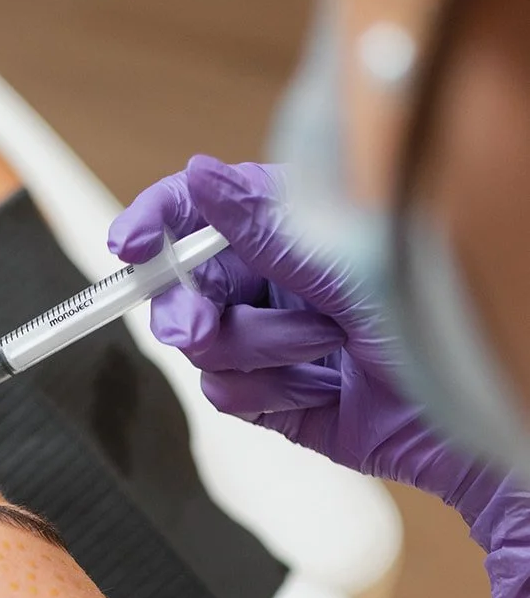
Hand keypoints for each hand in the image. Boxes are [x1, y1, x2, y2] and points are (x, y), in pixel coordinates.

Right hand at [108, 156, 529, 597]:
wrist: (467, 419)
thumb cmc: (433, 322)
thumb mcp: (347, 262)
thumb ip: (265, 226)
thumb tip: (201, 178)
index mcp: (287, 227)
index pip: (198, 210)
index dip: (156, 221)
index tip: (130, 246)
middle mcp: (271, 278)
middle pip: (182, 283)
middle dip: (189, 306)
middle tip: (199, 324)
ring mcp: (266, 338)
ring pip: (201, 346)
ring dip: (259, 352)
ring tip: (324, 352)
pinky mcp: (269, 397)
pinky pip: (224, 394)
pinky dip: (268, 393)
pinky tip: (318, 389)